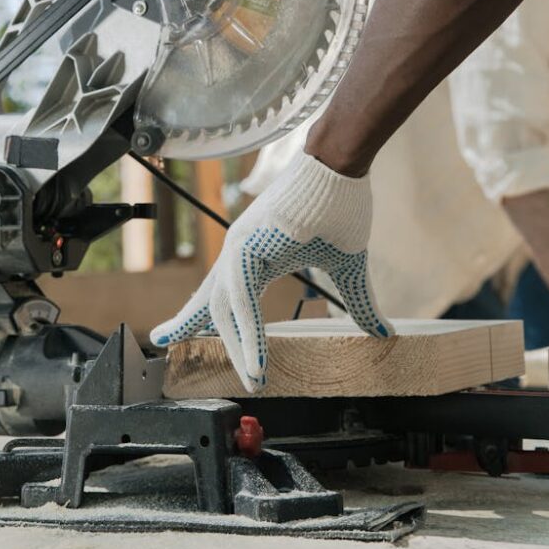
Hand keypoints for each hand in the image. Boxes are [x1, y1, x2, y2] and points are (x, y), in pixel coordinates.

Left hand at [150, 152, 391, 391]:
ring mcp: (242, 247)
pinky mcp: (249, 244)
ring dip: (237, 346)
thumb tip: (382, 331)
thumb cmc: (341, 210)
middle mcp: (241, 252)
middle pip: (210, 301)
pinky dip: (247, 330)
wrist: (341, 169)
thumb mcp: (348, 268)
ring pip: (224, 305)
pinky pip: (241, 296)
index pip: (222, 295)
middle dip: (190, 326)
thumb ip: (357, 302)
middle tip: (166, 344)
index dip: (199, 316)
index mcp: (256, 256)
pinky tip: (255, 358)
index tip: (174, 332)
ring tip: (252, 378)